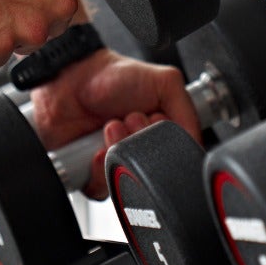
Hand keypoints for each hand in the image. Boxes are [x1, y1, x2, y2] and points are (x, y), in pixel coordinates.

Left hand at [31, 49, 201, 197]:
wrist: (70, 76)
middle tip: (131, 120)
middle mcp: (140, 150)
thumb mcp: (166, 83)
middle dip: (140, 147)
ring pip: (128, 183)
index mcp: (161, 133)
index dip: (169, 146)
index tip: (156, 123)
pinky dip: (98, 170)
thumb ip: (188, 114)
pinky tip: (95, 148)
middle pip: (152, 173)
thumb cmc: (113, 74)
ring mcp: (116, 162)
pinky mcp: (91, 173)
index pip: (177, 157)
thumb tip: (195, 147)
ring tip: (110, 128)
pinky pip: (102, 189)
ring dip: (118, 154)